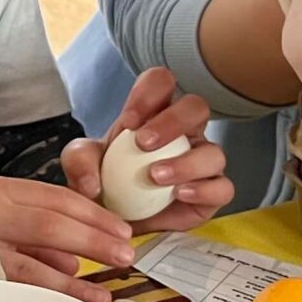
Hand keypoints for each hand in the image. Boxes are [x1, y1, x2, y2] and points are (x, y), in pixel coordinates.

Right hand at [0, 176, 133, 301]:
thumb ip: (24, 231)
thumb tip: (70, 262)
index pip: (55, 197)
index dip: (94, 214)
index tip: (121, 230)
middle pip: (53, 223)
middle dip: (95, 239)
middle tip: (127, 256)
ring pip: (36, 262)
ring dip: (77, 280)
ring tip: (105, 295)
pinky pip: (13, 289)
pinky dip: (45, 298)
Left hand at [62, 65, 233, 232]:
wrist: (115, 219)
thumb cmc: (105, 181)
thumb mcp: (80, 165)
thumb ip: (79, 160)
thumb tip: (92, 181)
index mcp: (154, 114)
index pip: (161, 83)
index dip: (148, 95)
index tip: (128, 122)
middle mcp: (185, 134)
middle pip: (196, 107)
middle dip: (172, 121)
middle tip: (143, 143)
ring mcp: (202, 163)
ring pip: (214, 152)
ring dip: (185, 162)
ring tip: (155, 176)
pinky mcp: (211, 195)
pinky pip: (222, 188)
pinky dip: (203, 190)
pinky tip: (179, 194)